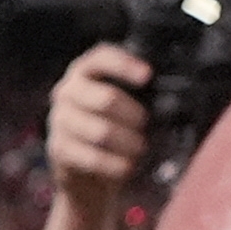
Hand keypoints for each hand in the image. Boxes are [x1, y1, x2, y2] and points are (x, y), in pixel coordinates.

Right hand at [47, 42, 153, 206]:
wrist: (84, 172)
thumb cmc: (110, 131)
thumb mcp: (122, 106)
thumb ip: (138, 96)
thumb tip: (172, 101)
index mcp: (85, 71)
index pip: (102, 58)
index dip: (125, 65)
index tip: (148, 76)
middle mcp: (67, 91)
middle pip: (106, 99)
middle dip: (134, 115)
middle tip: (146, 126)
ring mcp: (60, 120)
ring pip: (102, 132)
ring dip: (128, 143)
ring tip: (140, 149)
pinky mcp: (58, 149)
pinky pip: (92, 157)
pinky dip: (115, 164)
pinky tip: (127, 167)